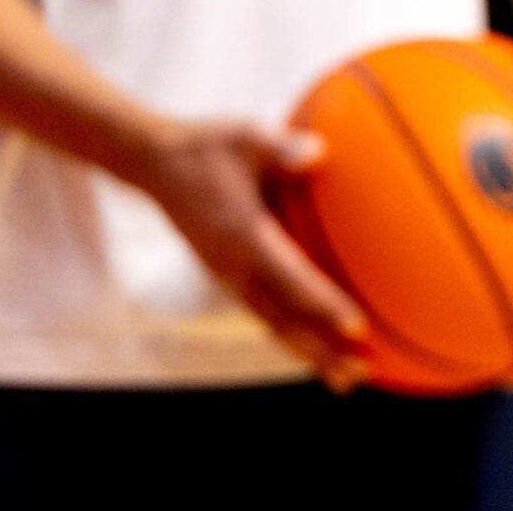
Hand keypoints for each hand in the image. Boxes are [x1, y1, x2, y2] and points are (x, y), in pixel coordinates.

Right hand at [127, 119, 371, 389]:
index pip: (290, 278)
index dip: (324, 304)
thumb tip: (319, 150)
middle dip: (320, 351)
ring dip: (309, 352)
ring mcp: (228, 275)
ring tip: (347, 378)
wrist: (153, 163)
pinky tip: (319, 343)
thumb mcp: (243, 135)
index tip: (357, 326)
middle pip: (282, 320)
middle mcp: (234, 266)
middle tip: (358, 375)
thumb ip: (280, 145)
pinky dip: (293, 332)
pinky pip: (265, 311)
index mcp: (242, 235)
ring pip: (273, 324)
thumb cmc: (206, 145)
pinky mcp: (227, 275)